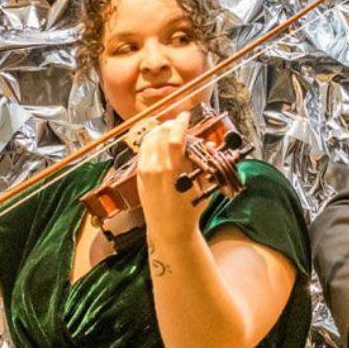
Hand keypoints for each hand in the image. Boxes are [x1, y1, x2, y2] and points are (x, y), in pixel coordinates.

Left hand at [135, 111, 200, 245]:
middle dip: (170, 125)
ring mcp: (144, 171)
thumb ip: (205, 166)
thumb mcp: (202, 190)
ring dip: (159, 131)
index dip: (180, 123)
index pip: (173, 139)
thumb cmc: (189, 212)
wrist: (169, 231)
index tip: (186, 115)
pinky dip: (151, 140)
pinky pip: (143, 149)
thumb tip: (210, 145)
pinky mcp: (139, 175)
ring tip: (169, 130)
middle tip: (180, 123)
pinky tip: (159, 142)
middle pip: (159, 134)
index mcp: (172, 173)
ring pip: (148, 139)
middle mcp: (155, 169)